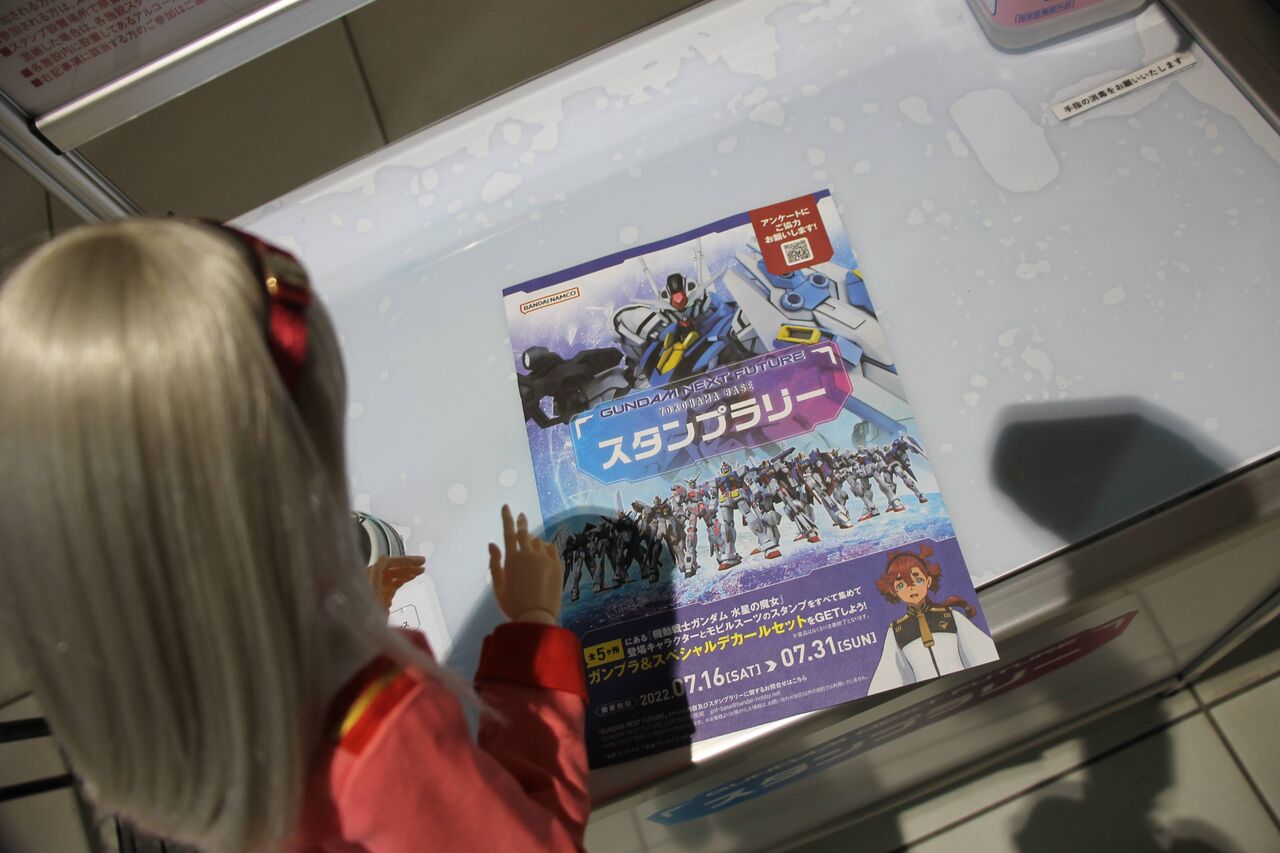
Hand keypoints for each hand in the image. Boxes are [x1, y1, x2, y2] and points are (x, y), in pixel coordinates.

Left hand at [366, 555, 425, 611]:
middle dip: (408, 565)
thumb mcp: (371, 592)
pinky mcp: (381, 597)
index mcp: (369, 577)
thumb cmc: (365, 614)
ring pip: (394, 576)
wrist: (364, 632)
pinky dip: (402, 581)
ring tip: (421, 571)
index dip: (405, 560)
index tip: (420, 561)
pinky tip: (411, 579)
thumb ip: (376, 573)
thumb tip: (384, 558)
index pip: (389, 563)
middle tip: (423, 564)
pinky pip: (393, 585)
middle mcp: (372, 580)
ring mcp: (377, 589)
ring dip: (407, 572)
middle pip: (392, 568)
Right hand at [488, 505, 563, 624]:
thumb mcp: (498, 586)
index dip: (507, 518)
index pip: (508, 533)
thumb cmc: (513, 605)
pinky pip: (551, 549)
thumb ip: (495, 563)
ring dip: (532, 541)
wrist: (536, 618)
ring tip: (530, 545)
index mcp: (512, 559)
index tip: (506, 506)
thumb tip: (492, 543)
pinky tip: (544, 548)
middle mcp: (529, 555)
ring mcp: (545, 560)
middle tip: (521, 516)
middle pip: (524, 533)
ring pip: (538, 542)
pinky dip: (546, 547)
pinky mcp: (557, 566)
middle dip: (521, 523)